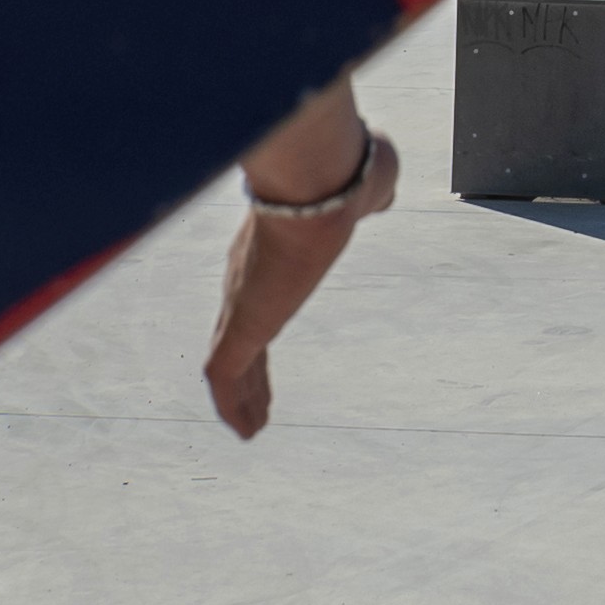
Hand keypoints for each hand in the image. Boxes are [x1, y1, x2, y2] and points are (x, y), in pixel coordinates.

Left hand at [204, 93, 397, 438]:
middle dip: (250, 370)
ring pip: (231, 361)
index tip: (268, 345)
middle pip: (242, 333)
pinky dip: (231, 405)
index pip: (260, 296)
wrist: (325, 180)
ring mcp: (239, 303)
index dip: (263, 325)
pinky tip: (245, 431)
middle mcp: (247, 277)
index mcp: (273, 249)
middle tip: (257, 400)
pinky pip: (224, 376)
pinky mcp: (240, 326)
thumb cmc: (345, 173)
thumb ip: (366, 194)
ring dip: (242, 397)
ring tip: (252, 428)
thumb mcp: (362, 186)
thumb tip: (380, 192)